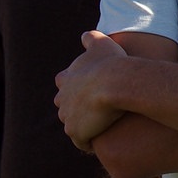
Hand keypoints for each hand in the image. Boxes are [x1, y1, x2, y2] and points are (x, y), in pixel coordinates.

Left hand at [56, 30, 133, 150]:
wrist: (116, 83)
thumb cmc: (111, 62)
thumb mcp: (101, 43)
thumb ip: (91, 38)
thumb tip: (86, 35)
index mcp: (65, 80)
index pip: (64, 87)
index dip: (78, 90)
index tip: (92, 93)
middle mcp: (62, 100)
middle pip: (66, 109)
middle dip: (78, 111)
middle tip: (98, 112)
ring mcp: (68, 118)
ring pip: (74, 127)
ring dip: (85, 128)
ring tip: (102, 128)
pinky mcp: (77, 133)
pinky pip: (83, 143)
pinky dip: (91, 142)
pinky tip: (104, 139)